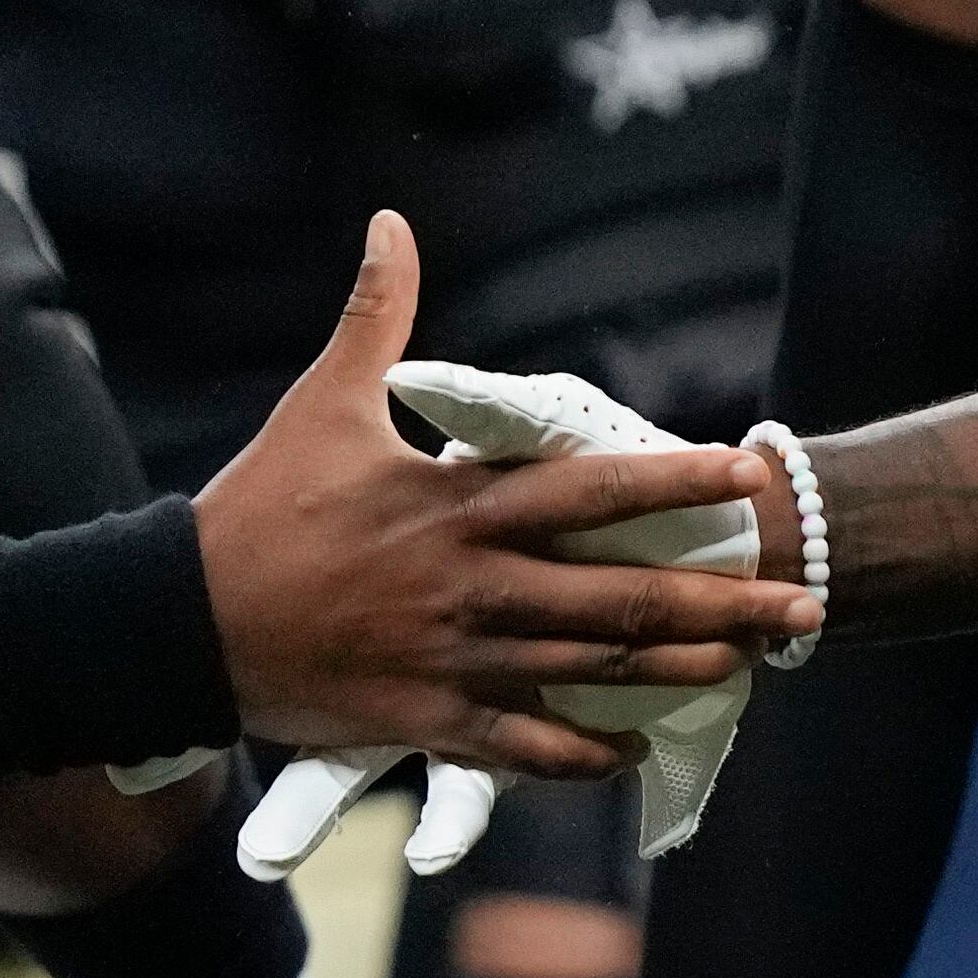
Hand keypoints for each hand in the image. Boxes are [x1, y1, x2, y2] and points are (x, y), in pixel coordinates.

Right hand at [195, 218, 816, 772]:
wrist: (177, 626)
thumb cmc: (256, 510)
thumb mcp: (321, 404)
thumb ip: (374, 316)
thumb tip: (388, 223)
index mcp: (458, 507)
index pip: (594, 487)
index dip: (677, 479)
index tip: (748, 474)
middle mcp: (473, 588)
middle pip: (622, 597)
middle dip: (720, 604)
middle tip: (800, 605)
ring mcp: (455, 662)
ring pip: (590, 673)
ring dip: (677, 672)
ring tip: (747, 666)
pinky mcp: (427, 723)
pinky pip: (523, 749)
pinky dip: (583, 754)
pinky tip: (634, 749)